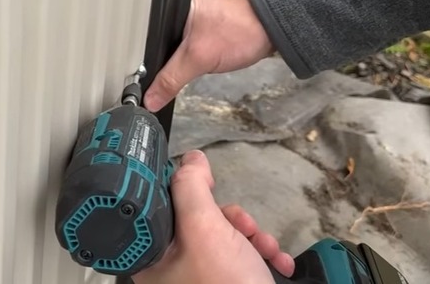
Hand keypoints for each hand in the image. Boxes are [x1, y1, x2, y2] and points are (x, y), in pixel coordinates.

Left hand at [133, 150, 293, 283]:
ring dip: (252, 235)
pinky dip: (262, 252)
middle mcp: (172, 266)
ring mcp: (200, 276)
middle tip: (242, 228)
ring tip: (265, 249)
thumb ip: (192, 187)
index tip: (207, 185)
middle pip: (200, 218)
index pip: (163, 205)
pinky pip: (241, 253)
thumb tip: (190, 159)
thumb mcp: (203, 228)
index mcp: (153, 256)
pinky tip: (276, 261)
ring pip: (225, 233)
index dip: (189, 192)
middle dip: (232, 219)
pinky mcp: (226, 280)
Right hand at [143, 0, 273, 111]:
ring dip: (164, 64)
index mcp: (168, 6)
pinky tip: (174, 71)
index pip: (141, 34)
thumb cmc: (238, 31)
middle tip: (141, 84)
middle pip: (149, 43)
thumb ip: (171, 80)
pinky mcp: (194, 33)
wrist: (269, 31)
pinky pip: (176, 51)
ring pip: (163, 49)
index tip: (130, 81)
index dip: (132, 58)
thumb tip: (150, 99)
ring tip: (156, 78)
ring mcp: (184, 22)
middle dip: (148, 64)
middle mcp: (173, 12)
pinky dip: (176, 63)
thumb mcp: (199, 59)